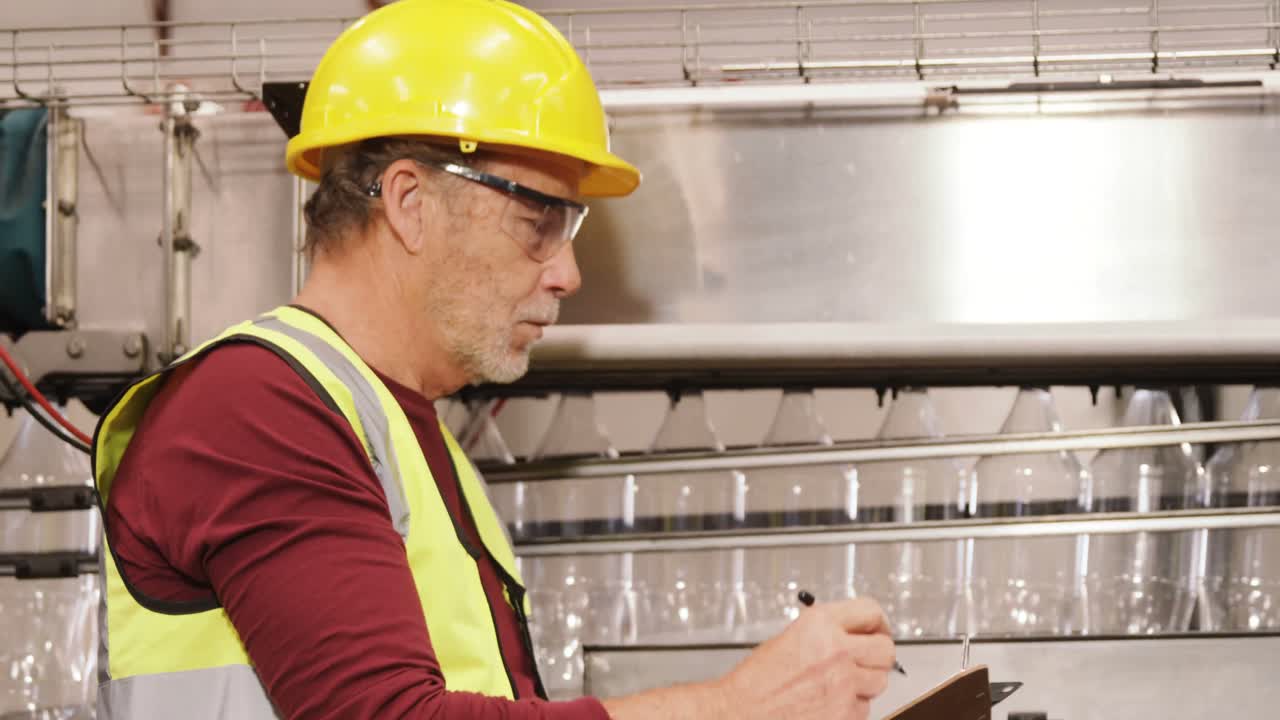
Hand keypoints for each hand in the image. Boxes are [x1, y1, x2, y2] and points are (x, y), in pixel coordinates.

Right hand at [715, 598, 895, 719]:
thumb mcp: (790, 637)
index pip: (871, 611)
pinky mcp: (845, 713)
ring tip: (841, 683)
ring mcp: (844, 683)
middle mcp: (836, 650)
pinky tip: (831, 701)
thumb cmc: (757, 680)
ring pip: (880, 680)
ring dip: (866, 682)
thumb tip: (853, 633)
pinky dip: (852, 707)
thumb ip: (825, 630)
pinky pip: (865, 708)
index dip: (877, 622)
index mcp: (820, 623)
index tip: (877, 629)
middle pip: (886, 648)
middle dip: (878, 654)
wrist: (742, 711)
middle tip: (867, 658)